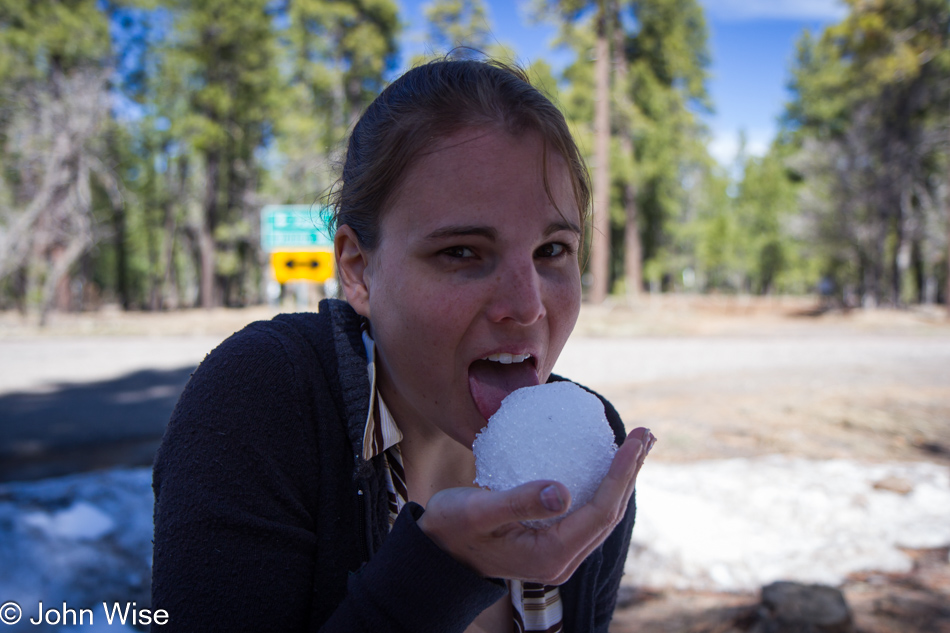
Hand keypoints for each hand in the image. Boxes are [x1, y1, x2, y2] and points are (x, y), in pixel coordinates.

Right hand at [417, 427, 655, 583]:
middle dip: (630, 472)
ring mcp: (558, 554)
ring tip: (636, 446)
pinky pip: (586, 513)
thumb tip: (563, 493)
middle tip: (646, 434)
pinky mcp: (550, 543)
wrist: (436, 554)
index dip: (621, 474)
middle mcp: (561, 559)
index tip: (634, 439)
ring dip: (621, 479)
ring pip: (601, 514)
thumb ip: (518, 502)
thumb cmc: (451, 529)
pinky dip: (601, 485)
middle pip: (608, 513)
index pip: (600, 511)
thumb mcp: (477, 510)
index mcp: (550, 555)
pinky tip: (602, 464)